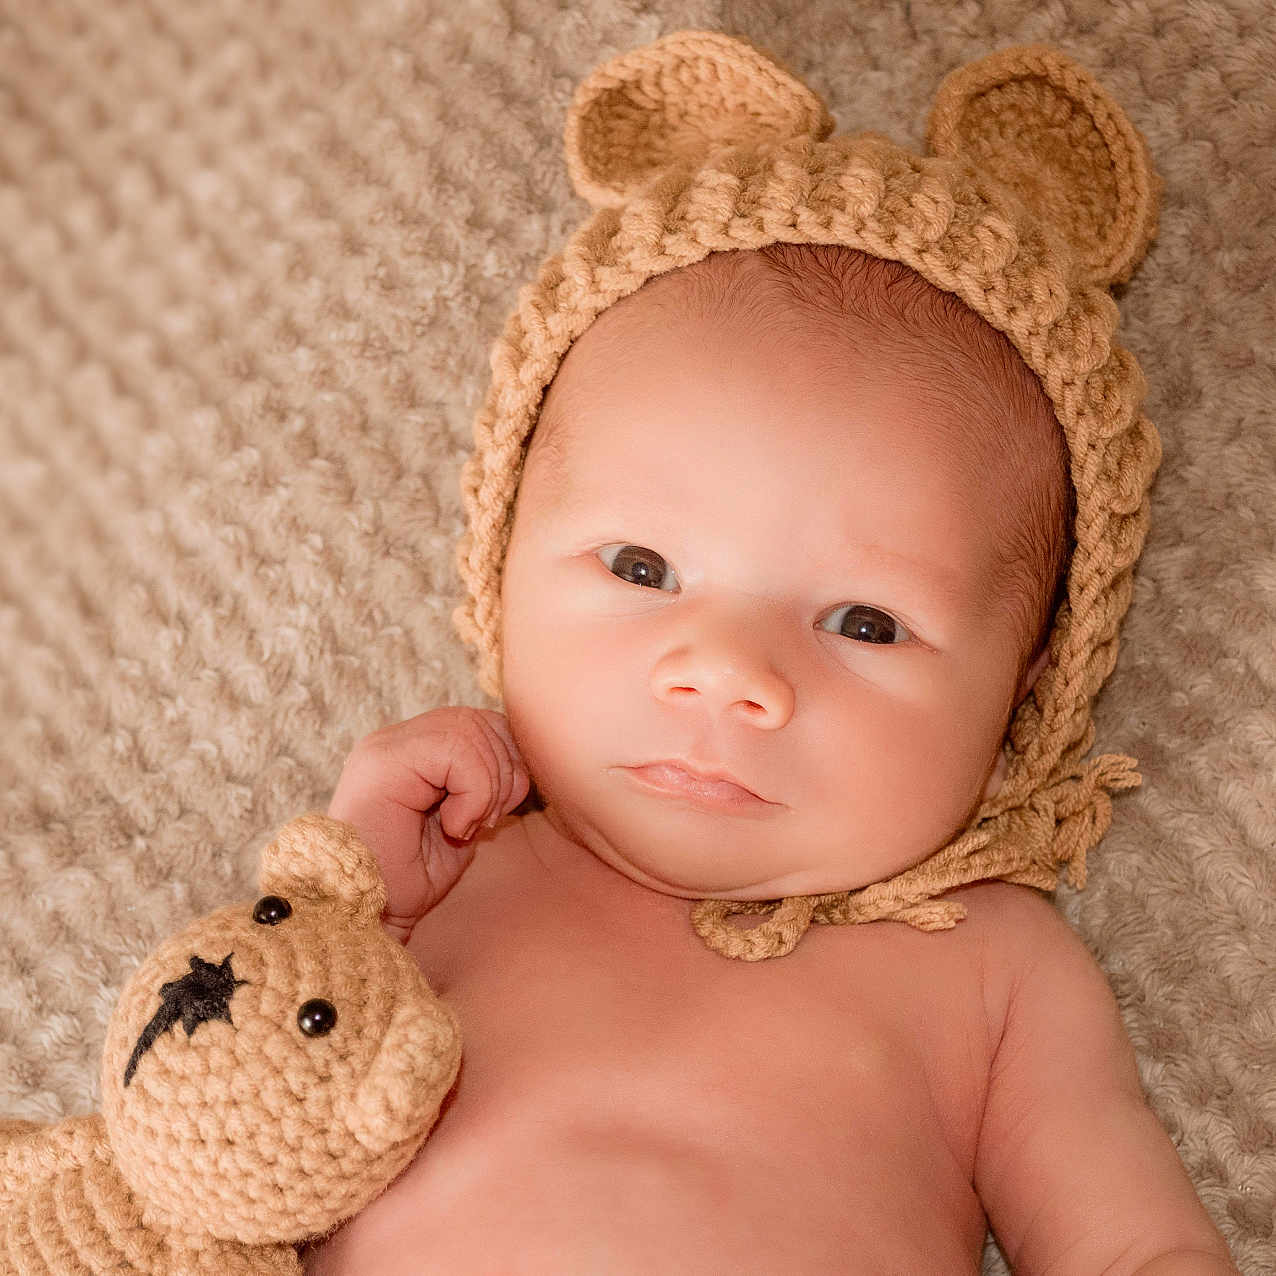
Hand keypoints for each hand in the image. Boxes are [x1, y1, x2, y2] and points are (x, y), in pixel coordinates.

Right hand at [328, 707, 530, 942]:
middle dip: (502, 774)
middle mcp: (395, 740)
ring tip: (464, 828)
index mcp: (411, 752)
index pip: (479, 723)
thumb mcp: (460, 826)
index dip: (504, 762)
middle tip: (484, 824)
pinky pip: (457, 751)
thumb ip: (484, 786)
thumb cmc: (405, 884)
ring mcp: (386, 746)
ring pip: (469, 730)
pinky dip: (473, 794)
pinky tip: (452, 828)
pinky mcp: (384, 760)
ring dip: (486, 787)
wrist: (363, 918)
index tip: (493, 815)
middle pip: (479, 720)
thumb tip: (521, 763)